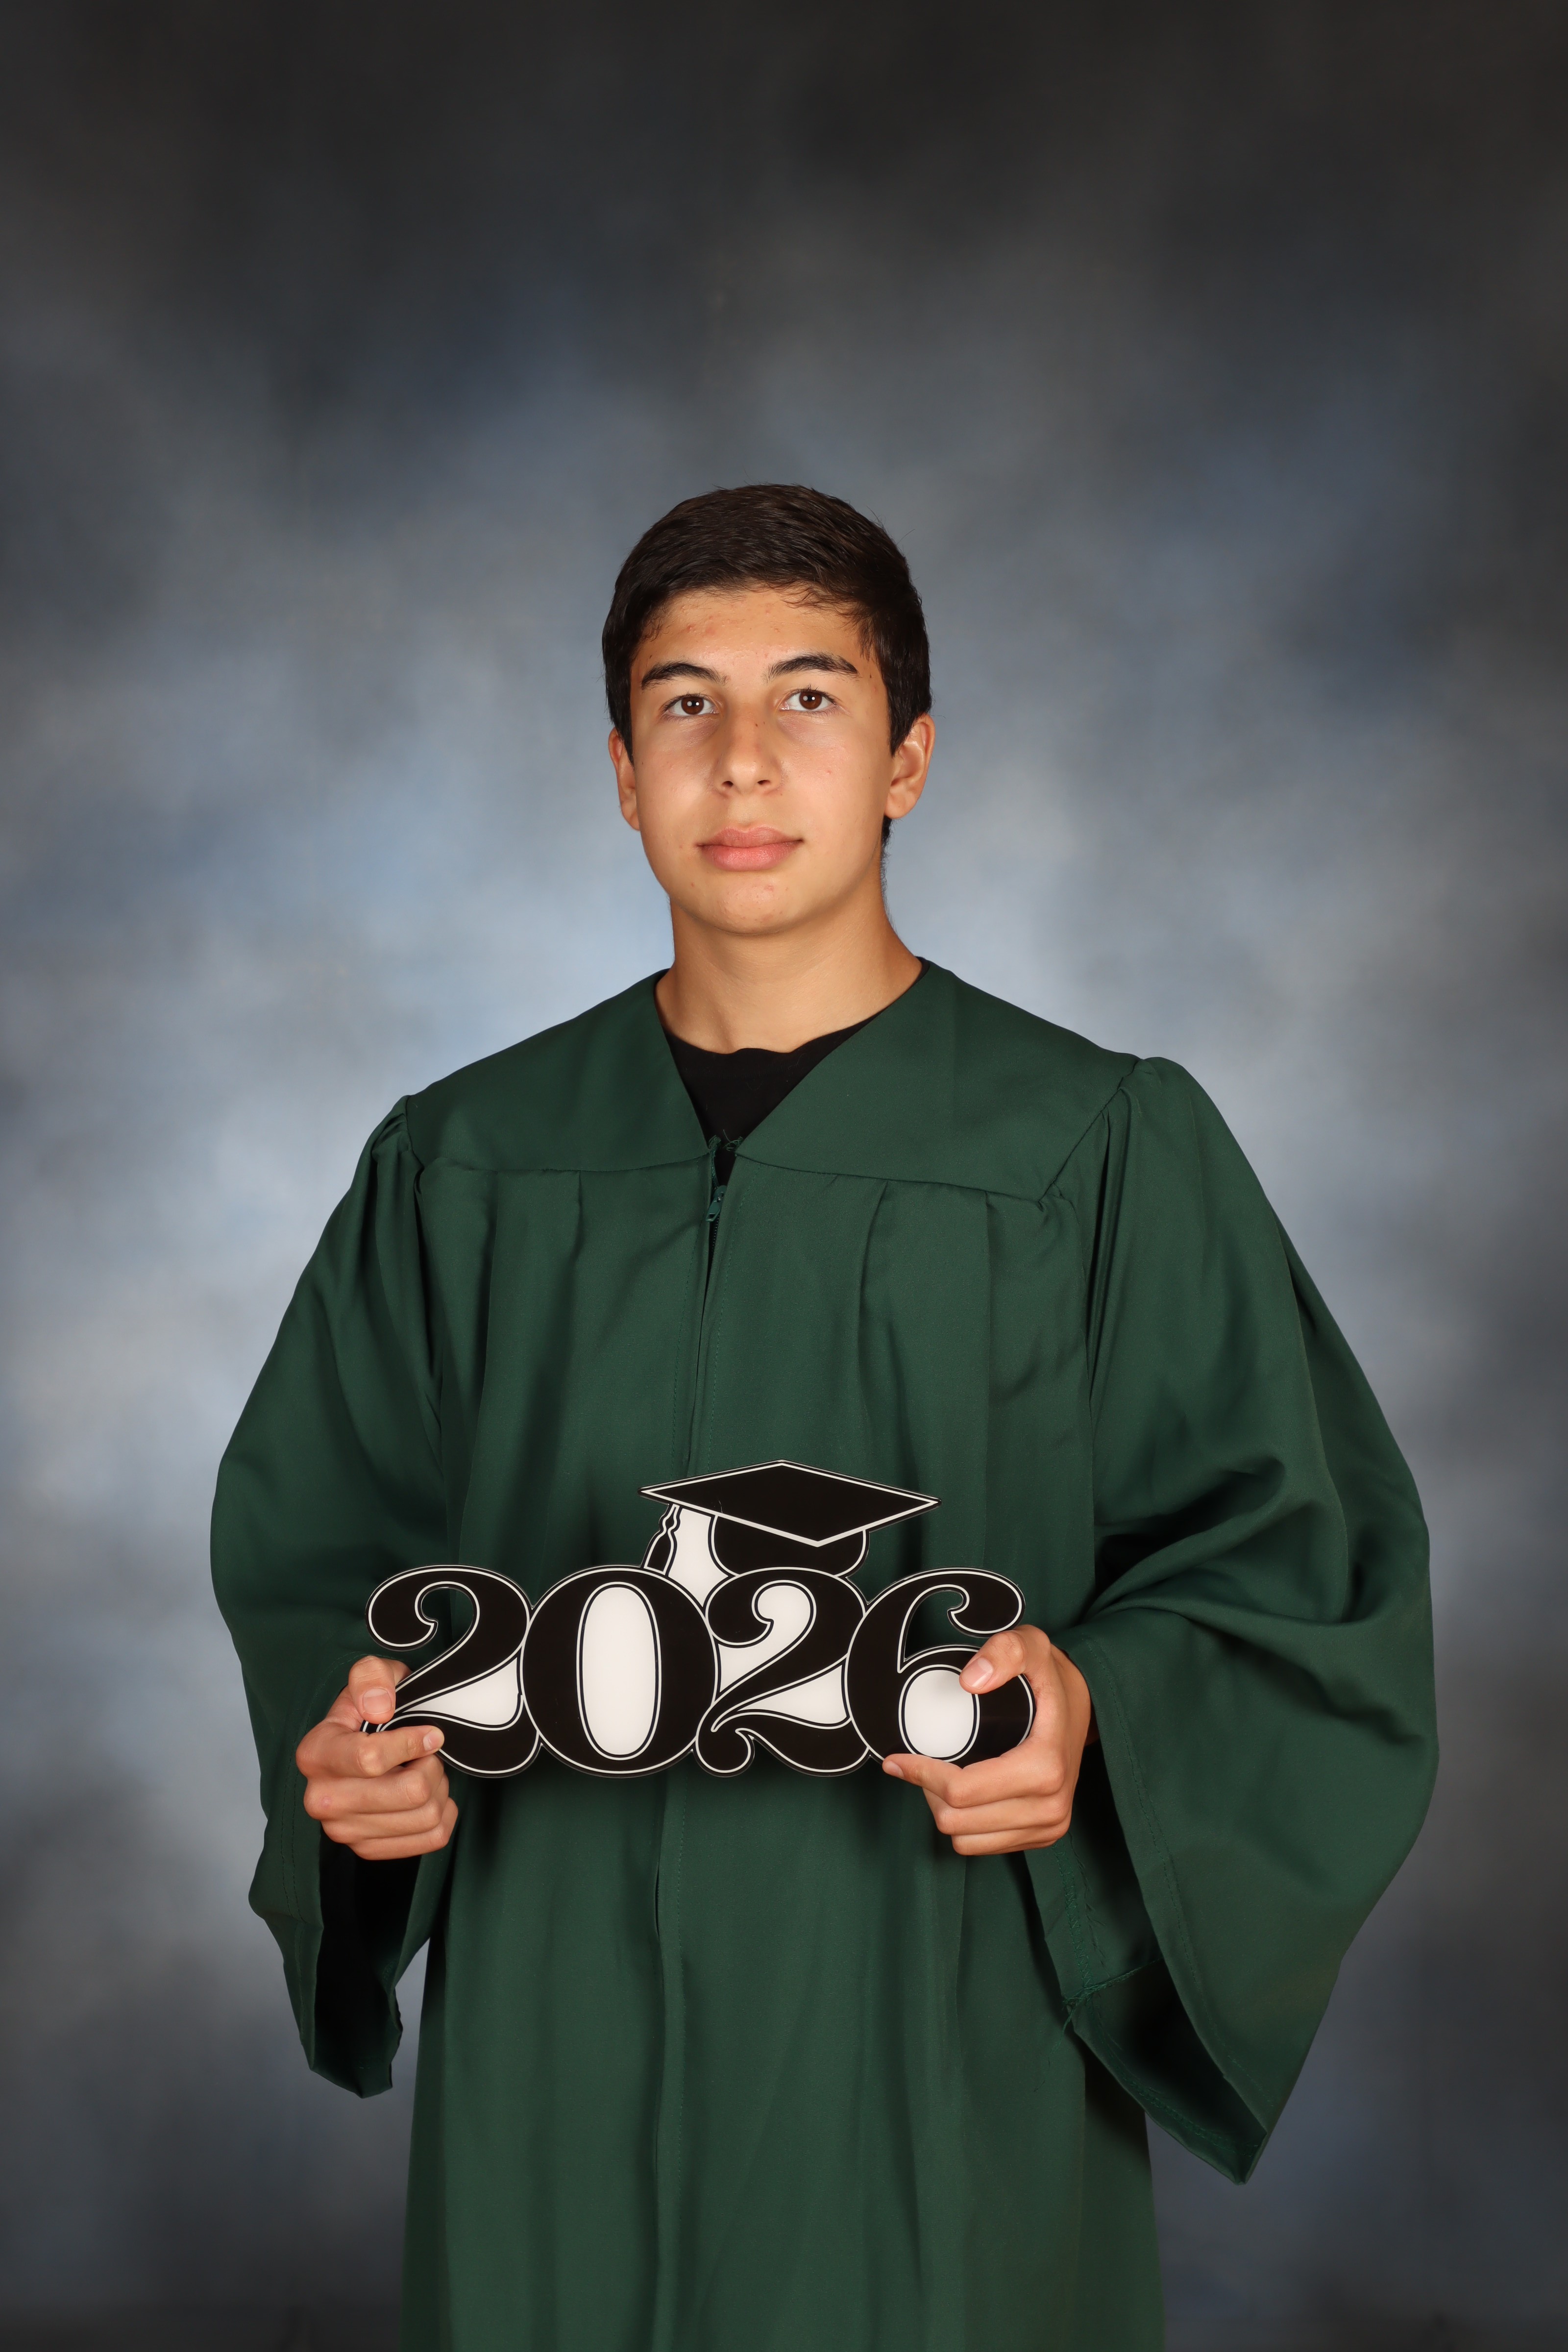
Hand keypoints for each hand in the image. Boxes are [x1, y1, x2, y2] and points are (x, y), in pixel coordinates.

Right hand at [295, 1655, 456, 1860]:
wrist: (364, 1746)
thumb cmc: (369, 1709)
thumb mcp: (370, 1675)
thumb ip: (370, 1678)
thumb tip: (380, 1708)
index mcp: (315, 1755)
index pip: (371, 1759)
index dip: (413, 1743)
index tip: (431, 1733)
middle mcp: (321, 1800)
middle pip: (409, 1791)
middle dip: (431, 1766)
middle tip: (427, 1754)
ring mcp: (344, 1831)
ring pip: (425, 1815)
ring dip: (439, 1788)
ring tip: (426, 1771)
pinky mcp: (368, 1850)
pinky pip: (432, 1838)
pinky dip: (444, 1814)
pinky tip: (430, 1795)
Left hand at [882, 1625, 1094, 1854]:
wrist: (1086, 1707)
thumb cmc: (1052, 1678)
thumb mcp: (1031, 1645)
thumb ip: (1004, 1651)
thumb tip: (970, 1681)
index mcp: (1045, 1769)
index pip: (961, 1792)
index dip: (921, 1774)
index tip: (898, 1757)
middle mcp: (1050, 1807)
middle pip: (958, 1821)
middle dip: (929, 1792)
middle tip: (921, 1762)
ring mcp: (1049, 1826)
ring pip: (966, 1840)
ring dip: (944, 1812)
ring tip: (942, 1777)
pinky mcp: (1044, 1836)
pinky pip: (984, 1847)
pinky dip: (965, 1826)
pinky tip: (964, 1796)